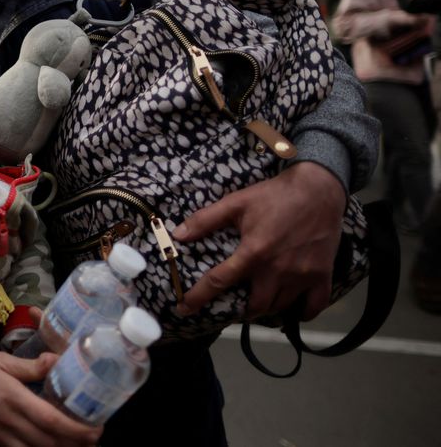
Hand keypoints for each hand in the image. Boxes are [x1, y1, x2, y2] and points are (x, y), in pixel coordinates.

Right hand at [0, 352, 100, 446]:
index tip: (96, 429)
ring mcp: (0, 438)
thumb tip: (57, 360)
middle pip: (50, 442)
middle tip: (91, 440)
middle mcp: (10, 422)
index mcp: (15, 399)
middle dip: (75, 445)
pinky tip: (45, 446)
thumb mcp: (2, 362)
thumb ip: (31, 366)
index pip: (52, 420)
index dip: (76, 429)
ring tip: (74, 445)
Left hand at [173, 161, 345, 320]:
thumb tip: (178, 235)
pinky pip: (314, 306)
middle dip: (240, 311)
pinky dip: (303, 312)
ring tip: (258, 302)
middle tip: (233, 306)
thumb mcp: (236, 202)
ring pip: (281, 307)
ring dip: (267, 309)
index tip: (184, 309)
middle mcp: (277, 270)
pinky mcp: (322, 275)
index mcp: (253, 253)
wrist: (319, 188)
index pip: (219, 282)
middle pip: (255, 306)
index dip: (198, 298)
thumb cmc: (275, 194)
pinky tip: (292, 308)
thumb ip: (205, 220)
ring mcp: (302, 275)